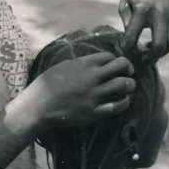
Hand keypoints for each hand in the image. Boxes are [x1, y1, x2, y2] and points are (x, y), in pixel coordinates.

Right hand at [19, 53, 135, 133]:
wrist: (39, 106)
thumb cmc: (46, 84)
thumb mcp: (62, 66)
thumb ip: (79, 63)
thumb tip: (92, 63)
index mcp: (84, 64)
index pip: (110, 56)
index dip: (115, 59)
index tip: (115, 64)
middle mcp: (93, 77)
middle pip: (121, 67)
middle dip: (128, 68)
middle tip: (128, 72)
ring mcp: (95, 95)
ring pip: (123, 85)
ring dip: (129, 84)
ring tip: (128, 86)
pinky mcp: (95, 112)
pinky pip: (117, 106)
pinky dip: (124, 102)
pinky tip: (124, 100)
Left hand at [119, 0, 168, 60]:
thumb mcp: (124, 3)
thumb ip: (127, 23)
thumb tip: (131, 41)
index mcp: (142, 9)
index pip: (133, 37)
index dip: (127, 48)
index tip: (124, 52)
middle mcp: (160, 12)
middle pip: (159, 45)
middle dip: (150, 57)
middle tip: (141, 61)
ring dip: (161, 52)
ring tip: (149, 53)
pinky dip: (166, 41)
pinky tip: (155, 42)